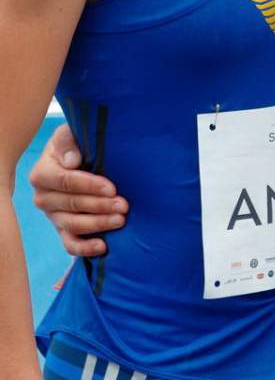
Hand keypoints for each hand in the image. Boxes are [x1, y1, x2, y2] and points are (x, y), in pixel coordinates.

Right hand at [29, 124, 128, 256]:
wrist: (77, 157)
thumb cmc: (76, 144)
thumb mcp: (69, 134)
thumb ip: (68, 142)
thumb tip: (71, 160)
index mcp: (42, 173)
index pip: (65, 181)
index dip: (89, 186)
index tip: (111, 188)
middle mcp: (43, 197)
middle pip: (72, 205)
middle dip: (100, 206)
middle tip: (123, 205)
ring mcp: (52, 215)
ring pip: (73, 225)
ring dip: (98, 224)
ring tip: (120, 220)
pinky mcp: (61, 229)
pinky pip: (70, 244)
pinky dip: (85, 248)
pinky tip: (104, 246)